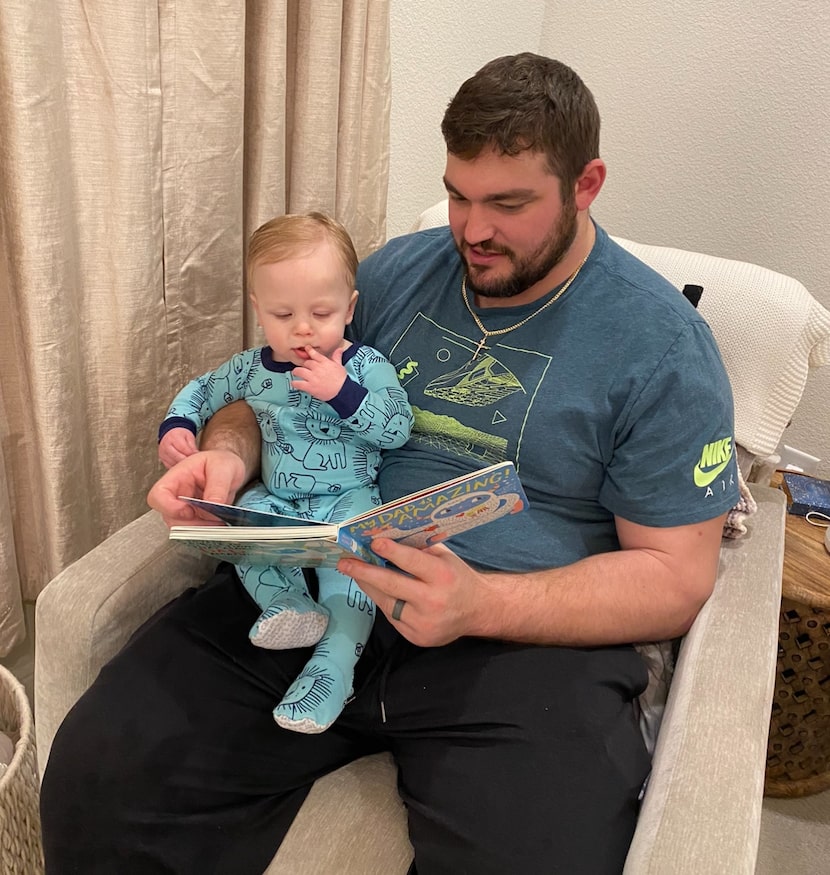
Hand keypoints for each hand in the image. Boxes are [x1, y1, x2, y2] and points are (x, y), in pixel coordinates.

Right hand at [147, 449, 247, 526]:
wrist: (229, 468)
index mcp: (177, 477)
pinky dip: (206, 530)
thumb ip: (218, 487)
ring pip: (181, 527)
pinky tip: (217, 523)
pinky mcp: (193, 518)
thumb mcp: (223, 468)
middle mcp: (176, 494)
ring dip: (200, 529)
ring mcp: (183, 507)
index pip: (158, 495)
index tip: (189, 510)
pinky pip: (194, 530)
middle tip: (212, 518)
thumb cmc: (221, 462)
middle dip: (191, 523)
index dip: (169, 507)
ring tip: (218, 520)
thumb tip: (212, 506)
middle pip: (169, 517)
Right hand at [158, 427, 198, 468]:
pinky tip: (183, 465)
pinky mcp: (163, 460)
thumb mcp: (189, 437)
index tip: (198, 457)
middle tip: (195, 463)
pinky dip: (178, 467)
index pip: (184, 449)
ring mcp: (163, 454)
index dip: (192, 454)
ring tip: (190, 464)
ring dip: (183, 465)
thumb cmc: (180, 436)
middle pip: (179, 458)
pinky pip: (171, 467)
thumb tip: (196, 455)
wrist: (170, 435)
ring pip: (175, 464)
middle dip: (188, 461)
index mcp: (173, 437)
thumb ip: (192, 446)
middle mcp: (166, 446)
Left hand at [290, 346, 346, 400]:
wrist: (343, 390)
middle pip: (305, 363)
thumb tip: (339, 350)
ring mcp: (312, 377)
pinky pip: (298, 383)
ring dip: (296, 372)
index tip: (306, 349)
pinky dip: (295, 383)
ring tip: (296, 373)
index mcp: (324, 362)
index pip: (314, 353)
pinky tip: (295, 383)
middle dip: (305, 366)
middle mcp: (317, 368)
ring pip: (299, 371)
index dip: (309, 350)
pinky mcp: (310, 386)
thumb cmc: (342, 380)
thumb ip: (337, 357)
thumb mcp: (340, 366)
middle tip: (305, 368)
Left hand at [338, 540, 488, 646]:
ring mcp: (424, 622)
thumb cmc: (458, 578)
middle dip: (365, 572)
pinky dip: (383, 601)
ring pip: (387, 603)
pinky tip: (376, 590)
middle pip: (392, 585)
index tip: (373, 542)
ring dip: (369, 586)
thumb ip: (420, 548)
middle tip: (344, 563)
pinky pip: (392, 617)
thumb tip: (387, 535)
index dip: (392, 552)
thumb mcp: (445, 557)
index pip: (413, 562)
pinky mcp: (417, 637)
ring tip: (354, 572)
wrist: (479, 611)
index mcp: (443, 576)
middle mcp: (434, 600)